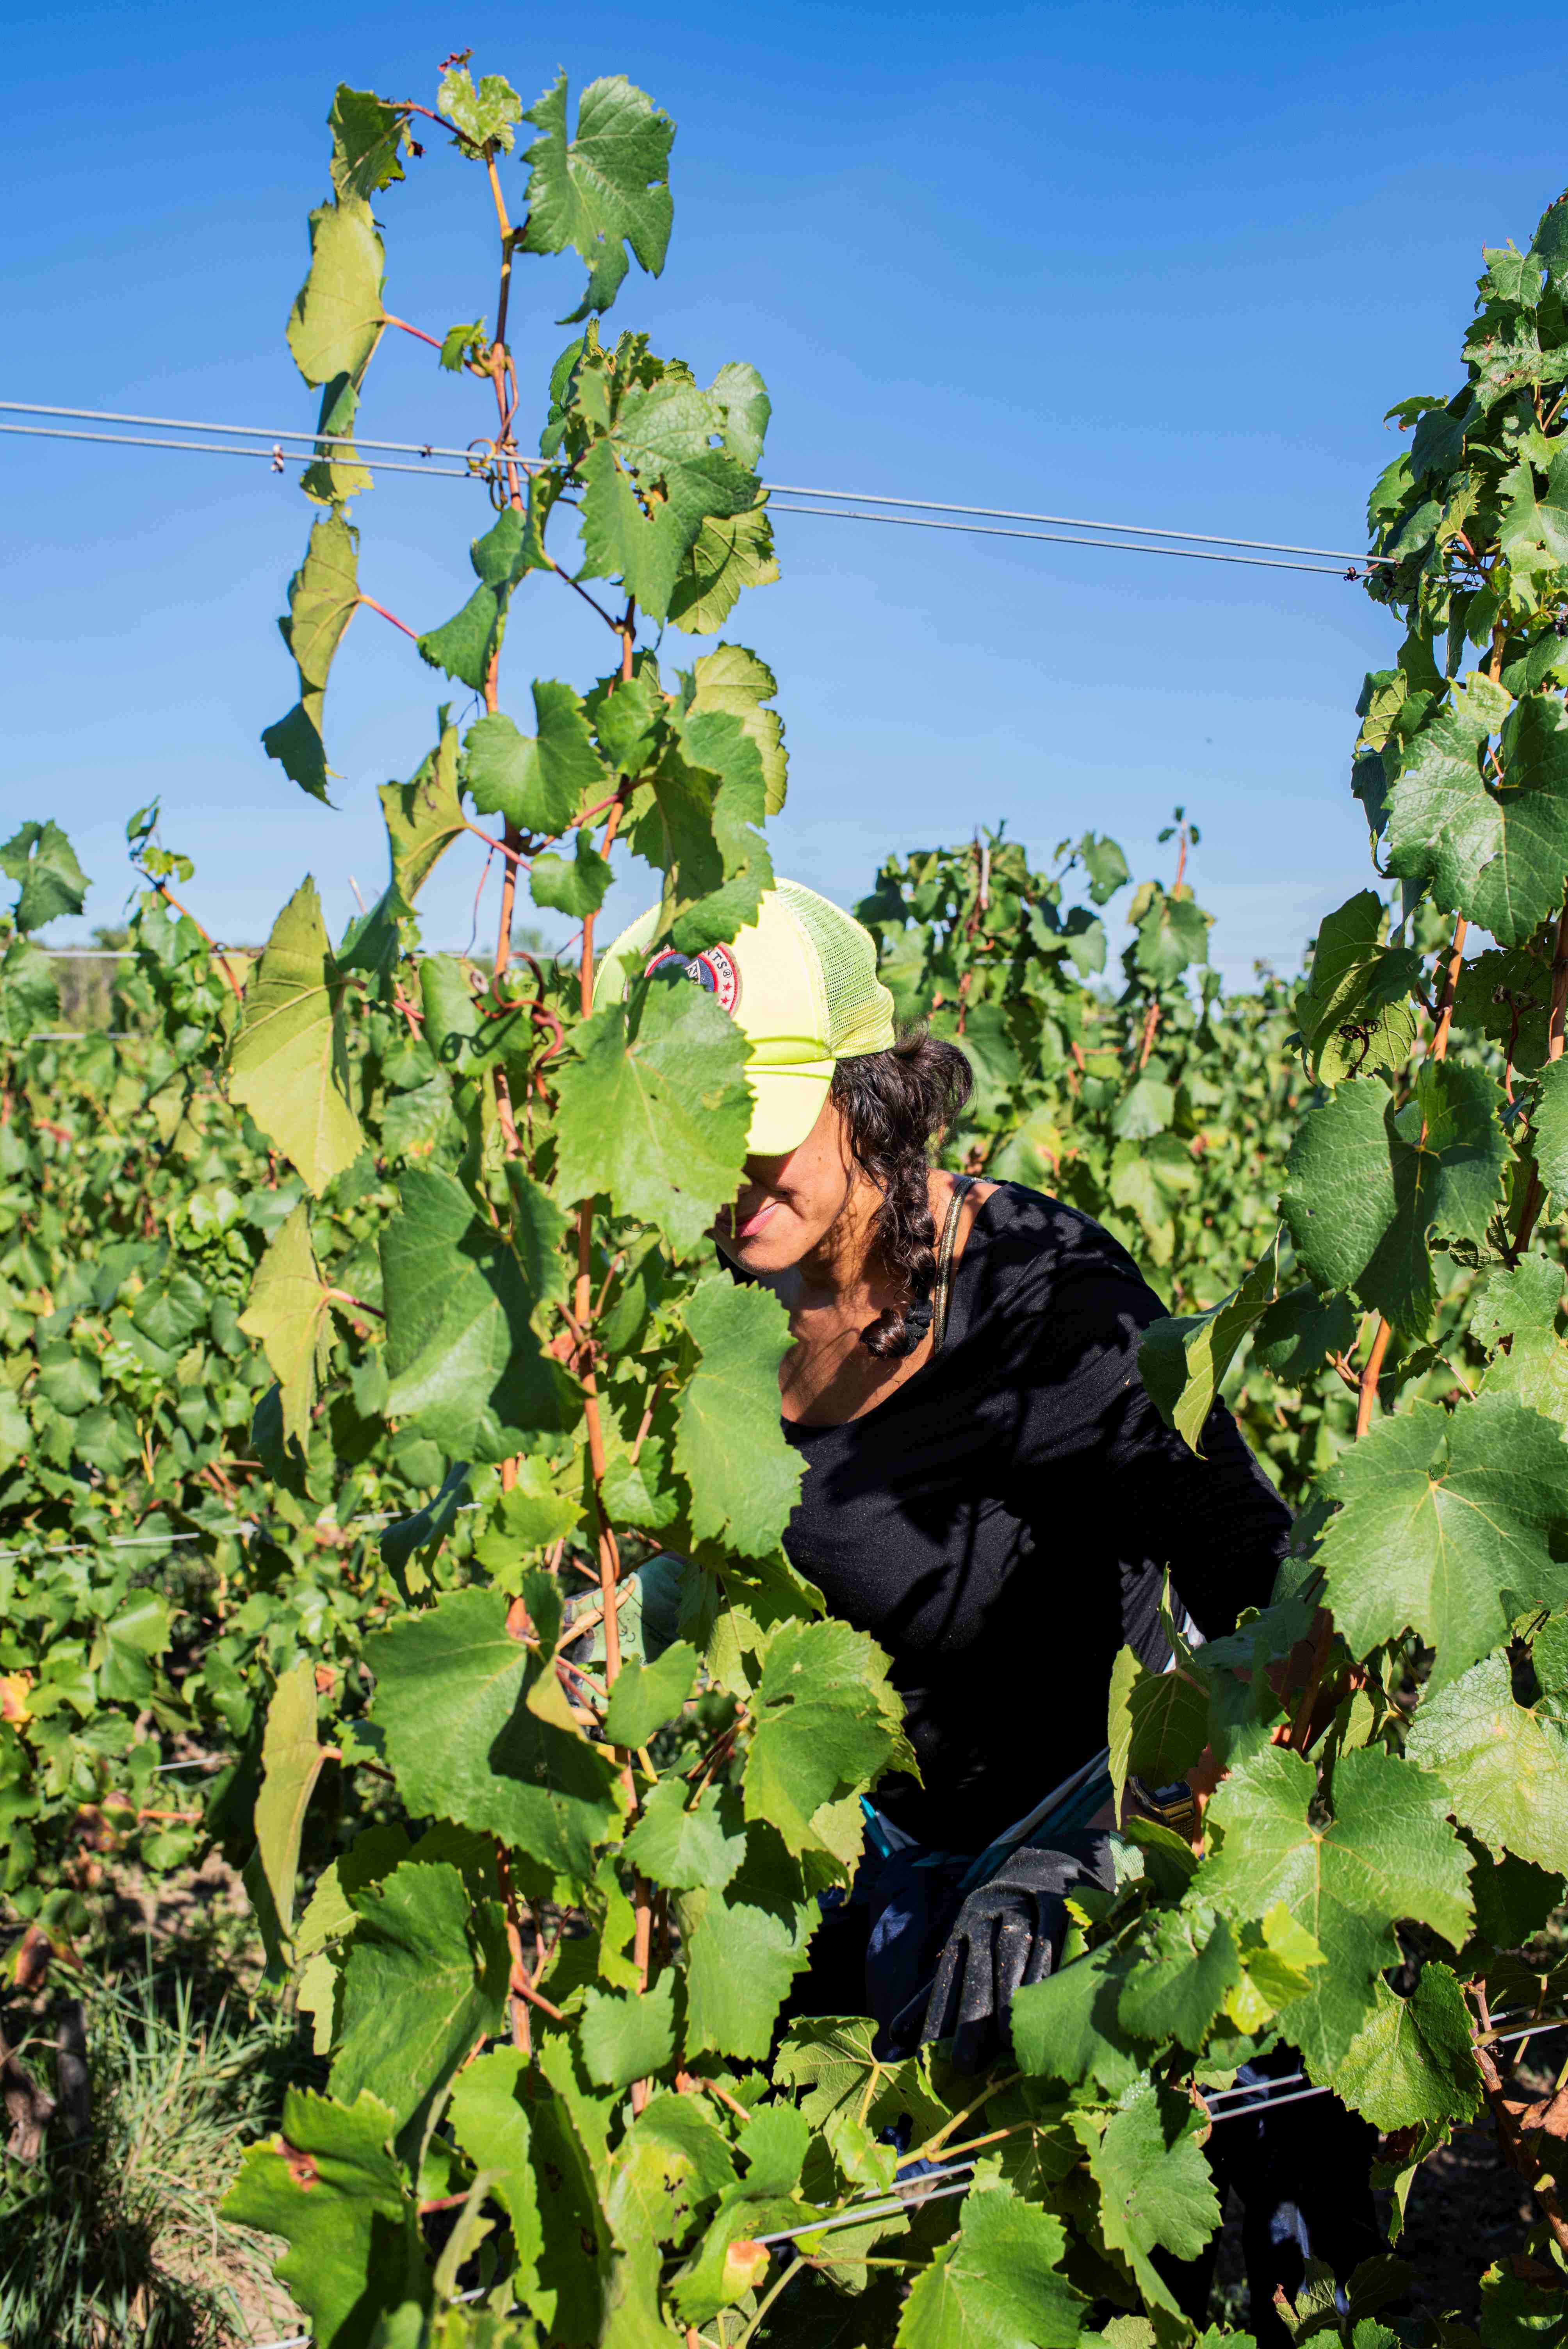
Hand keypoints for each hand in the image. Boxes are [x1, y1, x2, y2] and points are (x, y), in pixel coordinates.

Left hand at [919, 1834, 1112, 2074]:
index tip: (923, 2058)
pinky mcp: (1054, 1902)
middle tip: (964, 2064)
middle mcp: (984, 1917)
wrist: (1042, 1862)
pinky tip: (1042, 1996)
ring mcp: (1019, 1907)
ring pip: (1008, 1952)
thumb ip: (935, 1993)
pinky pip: (1048, 1935)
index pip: (944, 1977)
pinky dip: (1044, 1965)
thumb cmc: (998, 1920)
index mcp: (961, 1931)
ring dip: (1005, 1994)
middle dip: (968, 2017)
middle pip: (975, 1969)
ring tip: (1004, 2041)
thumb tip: (893, 2038)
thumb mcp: (963, 1948)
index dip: (933, 2016)